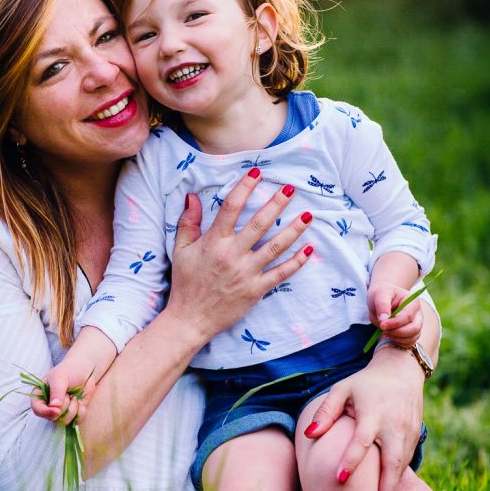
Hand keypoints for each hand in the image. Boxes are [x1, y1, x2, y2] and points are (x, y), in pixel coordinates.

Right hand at [31, 365, 94, 424]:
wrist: (84, 370)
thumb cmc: (68, 371)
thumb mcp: (60, 378)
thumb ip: (56, 392)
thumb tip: (54, 407)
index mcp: (40, 396)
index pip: (37, 410)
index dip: (46, 412)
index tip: (57, 410)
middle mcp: (49, 406)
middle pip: (53, 418)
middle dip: (63, 407)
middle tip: (68, 394)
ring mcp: (61, 412)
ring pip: (65, 421)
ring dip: (73, 408)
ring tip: (74, 396)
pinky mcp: (73, 414)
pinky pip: (77, 420)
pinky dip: (81, 411)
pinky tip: (80, 401)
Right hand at [166, 173, 312, 343]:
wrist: (190, 318)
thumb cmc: (185, 282)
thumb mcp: (180, 250)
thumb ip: (188, 222)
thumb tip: (193, 197)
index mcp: (213, 242)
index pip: (231, 208)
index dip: (244, 187)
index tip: (257, 172)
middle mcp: (232, 254)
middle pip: (259, 223)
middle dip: (276, 204)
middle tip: (291, 188)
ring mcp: (247, 273)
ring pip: (275, 247)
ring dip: (294, 230)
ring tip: (308, 215)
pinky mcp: (256, 290)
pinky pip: (281, 273)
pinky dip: (296, 262)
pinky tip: (309, 249)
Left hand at [304, 345, 424, 490]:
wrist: (401, 371)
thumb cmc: (364, 383)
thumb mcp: (342, 389)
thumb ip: (325, 412)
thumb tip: (308, 435)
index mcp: (372, 413)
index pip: (361, 440)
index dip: (351, 459)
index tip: (339, 478)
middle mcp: (393, 425)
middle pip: (391, 461)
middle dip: (386, 490)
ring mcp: (408, 431)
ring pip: (402, 466)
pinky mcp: (416, 436)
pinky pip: (407, 462)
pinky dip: (399, 481)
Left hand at [368, 281, 422, 347]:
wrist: (382, 298)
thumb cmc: (382, 294)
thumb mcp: (379, 294)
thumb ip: (382, 306)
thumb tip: (383, 320)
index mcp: (412, 301)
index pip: (408, 316)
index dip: (395, 323)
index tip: (382, 325)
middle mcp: (417, 313)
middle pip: (414, 328)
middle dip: (398, 332)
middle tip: (383, 330)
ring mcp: (416, 324)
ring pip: (413, 337)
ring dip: (397, 338)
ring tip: (385, 332)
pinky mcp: (412, 333)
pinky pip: (410, 342)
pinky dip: (399, 342)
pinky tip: (389, 336)